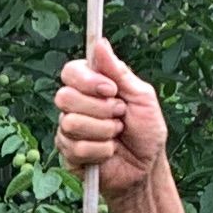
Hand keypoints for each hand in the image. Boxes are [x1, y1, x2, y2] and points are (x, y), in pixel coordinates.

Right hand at [55, 38, 172, 206]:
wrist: (147, 168)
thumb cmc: (147, 131)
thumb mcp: (141, 96)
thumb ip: (119, 72)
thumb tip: (100, 44)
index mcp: (91, 86)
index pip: (70, 71)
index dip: (88, 80)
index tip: (111, 90)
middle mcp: (76, 106)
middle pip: (65, 96)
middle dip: (99, 109)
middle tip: (119, 116)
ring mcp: (69, 130)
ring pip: (72, 123)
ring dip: (103, 131)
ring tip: (117, 135)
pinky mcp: (69, 154)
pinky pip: (77, 147)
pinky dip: (101, 151)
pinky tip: (109, 153)